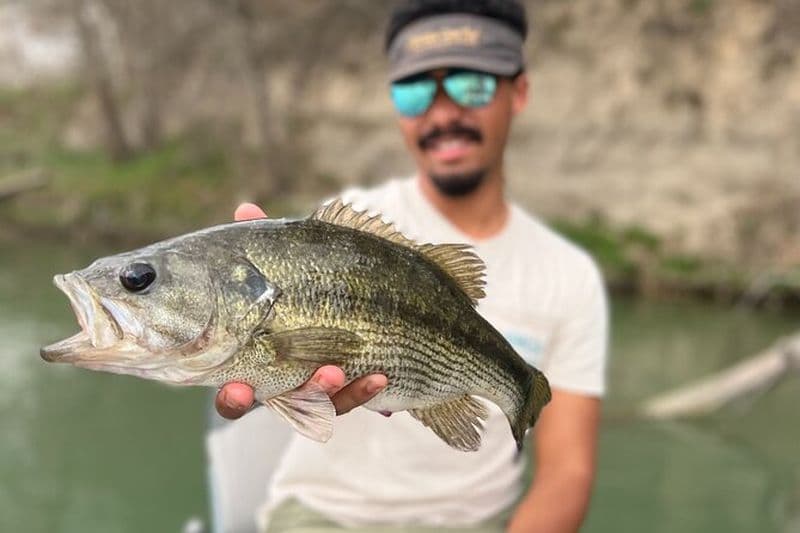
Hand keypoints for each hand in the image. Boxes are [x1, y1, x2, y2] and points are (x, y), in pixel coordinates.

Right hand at [214, 203, 387, 419]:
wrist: (374, 307)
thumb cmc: (307, 281)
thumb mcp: (287, 261)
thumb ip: (265, 244)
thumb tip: (246, 210)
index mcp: (251, 356)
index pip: (230, 387)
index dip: (231, 395)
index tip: (237, 387)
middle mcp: (277, 380)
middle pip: (265, 404)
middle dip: (265, 399)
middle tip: (259, 390)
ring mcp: (314, 388)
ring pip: (314, 404)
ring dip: (322, 390)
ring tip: (332, 371)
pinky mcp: (348, 390)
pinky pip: (354, 399)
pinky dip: (364, 390)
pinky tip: (379, 376)